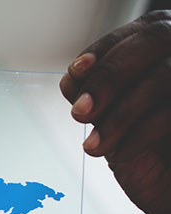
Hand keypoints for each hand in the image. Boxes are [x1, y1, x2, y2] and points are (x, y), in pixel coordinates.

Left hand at [59, 10, 170, 213]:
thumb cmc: (153, 160)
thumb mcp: (116, 124)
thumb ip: (98, 97)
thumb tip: (72, 80)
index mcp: (167, 52)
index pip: (137, 33)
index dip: (103, 49)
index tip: (75, 72)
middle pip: (153, 41)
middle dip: (109, 77)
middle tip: (81, 112)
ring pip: (164, 75)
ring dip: (121, 112)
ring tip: (95, 145)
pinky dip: (143, 131)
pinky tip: (122, 152)